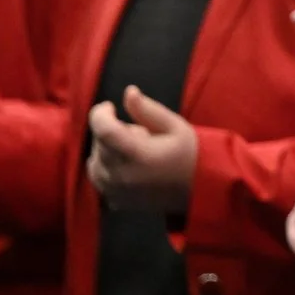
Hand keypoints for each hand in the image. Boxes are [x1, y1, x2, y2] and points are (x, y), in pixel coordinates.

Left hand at [87, 86, 197, 210]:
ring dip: (105, 150)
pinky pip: (99, 180)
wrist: (201, 190)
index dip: (100, 113)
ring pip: (94, 162)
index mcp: (137, 154)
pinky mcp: (118, 201)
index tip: (111, 107)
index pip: (103, 130)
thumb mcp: (175, 125)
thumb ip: (148, 110)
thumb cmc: (190, 154)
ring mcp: (118, 191)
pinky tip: (125, 165)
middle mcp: (122, 175)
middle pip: (99, 143)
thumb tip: (128, 92)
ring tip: (131, 149)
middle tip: (139, 131)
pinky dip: (105, 168)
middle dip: (112, 130)